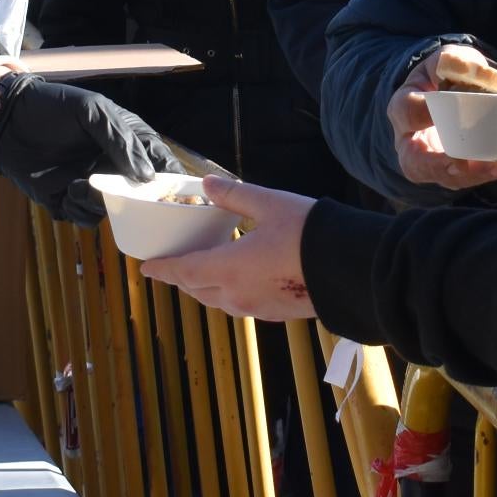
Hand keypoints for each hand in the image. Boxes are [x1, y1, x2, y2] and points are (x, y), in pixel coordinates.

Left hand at [0, 77, 167, 220]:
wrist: (8, 120)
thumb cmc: (53, 107)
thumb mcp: (92, 111)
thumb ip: (120, 140)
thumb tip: (145, 176)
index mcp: (127, 141)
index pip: (160, 164)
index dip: (171, 180)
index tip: (177, 194)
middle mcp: (113, 166)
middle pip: (140, 195)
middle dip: (137, 202)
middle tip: (127, 198)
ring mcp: (92, 184)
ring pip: (112, 210)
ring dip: (101, 203)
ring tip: (79, 185)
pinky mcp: (68, 199)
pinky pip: (85, 217)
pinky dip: (80, 209)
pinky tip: (67, 190)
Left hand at [143, 178, 317, 320]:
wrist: (349, 268)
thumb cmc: (308, 232)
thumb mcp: (269, 203)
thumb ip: (235, 195)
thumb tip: (208, 183)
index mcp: (229, 268)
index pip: (184, 272)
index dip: (163, 270)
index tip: (147, 269)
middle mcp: (238, 295)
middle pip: (198, 291)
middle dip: (183, 279)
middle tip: (174, 267)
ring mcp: (259, 308)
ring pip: (220, 302)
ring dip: (206, 289)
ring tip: (203, 273)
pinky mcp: (278, 313)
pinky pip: (243, 306)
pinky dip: (231, 293)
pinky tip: (241, 281)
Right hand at [388, 45, 496, 192]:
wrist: (447, 94)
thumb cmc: (444, 77)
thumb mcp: (446, 60)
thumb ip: (457, 61)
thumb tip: (477, 71)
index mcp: (403, 107)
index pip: (408, 112)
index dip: (426, 113)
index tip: (449, 107)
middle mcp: (409, 141)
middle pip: (416, 162)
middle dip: (441, 164)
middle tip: (464, 160)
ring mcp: (428, 162)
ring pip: (442, 177)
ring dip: (471, 174)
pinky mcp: (449, 172)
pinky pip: (463, 180)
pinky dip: (484, 174)